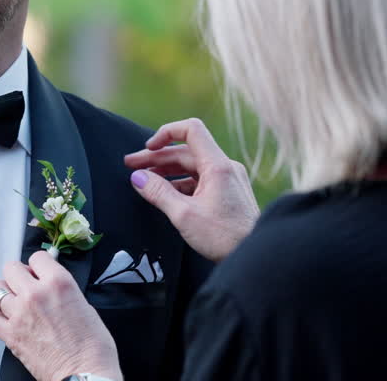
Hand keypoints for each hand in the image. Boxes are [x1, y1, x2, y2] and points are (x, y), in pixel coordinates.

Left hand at [0, 251, 122, 380]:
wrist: (86, 375)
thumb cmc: (93, 349)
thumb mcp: (87, 307)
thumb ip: (66, 293)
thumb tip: (55, 290)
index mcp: (59, 283)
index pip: (38, 257)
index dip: (39, 265)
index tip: (39, 272)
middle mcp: (36, 294)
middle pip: (11, 268)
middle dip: (18, 275)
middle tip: (25, 285)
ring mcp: (20, 314)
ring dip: (3, 293)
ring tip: (12, 301)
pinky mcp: (10, 335)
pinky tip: (4, 319)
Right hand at [124, 118, 259, 262]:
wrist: (254, 256)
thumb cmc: (224, 238)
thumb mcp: (184, 216)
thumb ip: (159, 193)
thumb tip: (137, 177)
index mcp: (217, 166)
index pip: (191, 130)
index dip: (165, 133)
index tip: (147, 149)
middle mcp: (225, 167)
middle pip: (187, 151)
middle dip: (157, 157)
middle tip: (131, 166)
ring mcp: (228, 179)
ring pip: (192, 166)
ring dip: (167, 171)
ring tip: (144, 181)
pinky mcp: (228, 193)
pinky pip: (200, 180)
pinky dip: (181, 183)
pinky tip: (165, 194)